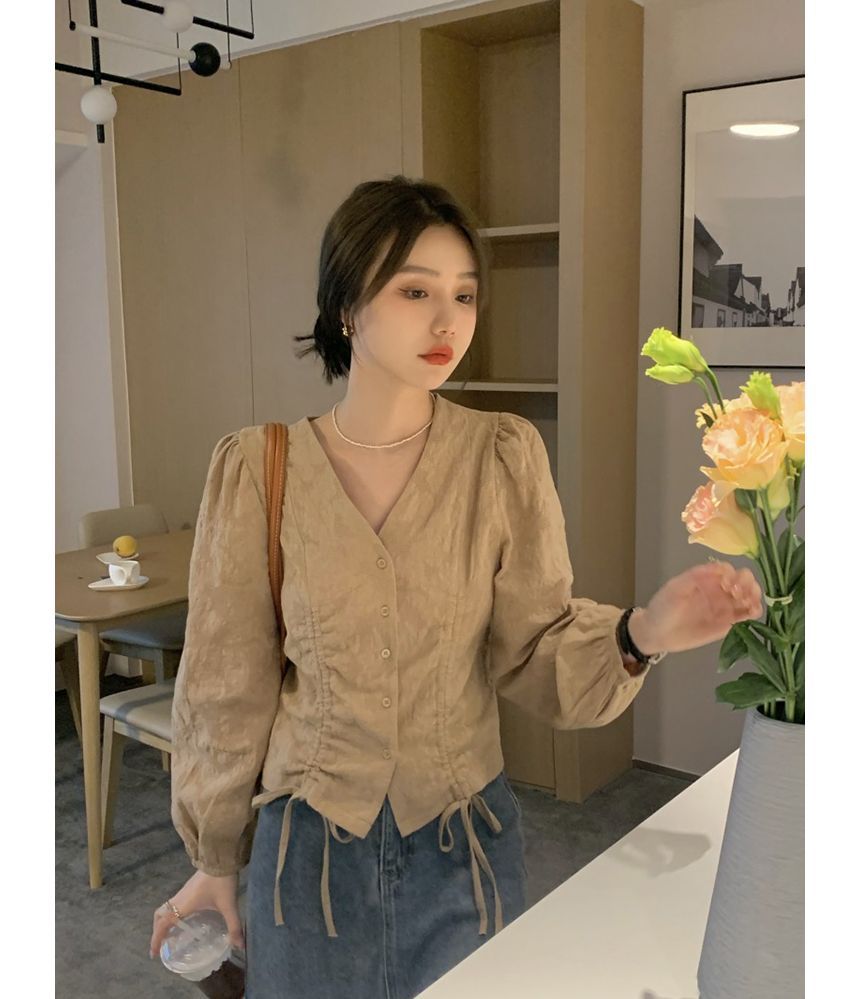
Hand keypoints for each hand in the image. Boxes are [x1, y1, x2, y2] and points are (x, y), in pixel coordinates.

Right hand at [149, 869, 243, 959]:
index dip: (156, 939)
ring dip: (163, 922)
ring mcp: (182, 892)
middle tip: (162, 945)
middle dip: (157, 931)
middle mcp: (179, 899)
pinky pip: (173, 904)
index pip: (163, 924)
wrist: (221, 858)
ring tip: (170, 935)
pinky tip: (183, 919)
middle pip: (159, 916)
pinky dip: (171, 914)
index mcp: (184, 905)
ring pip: (165, 908)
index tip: (153, 955)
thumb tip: (240, 947)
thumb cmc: (222, 882)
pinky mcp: (188, 888)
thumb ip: (234, 926)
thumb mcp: (229, 905)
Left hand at [632, 561, 763, 654]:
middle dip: (747, 583)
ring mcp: (725, 606)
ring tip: (747, 604)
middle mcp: (718, 590)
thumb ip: (696, 577)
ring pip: (750, 595)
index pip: (728, 569)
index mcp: (706, 578)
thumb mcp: (675, 588)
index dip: (732, 574)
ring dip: (755, 595)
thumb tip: (720, 568)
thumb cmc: (663, 608)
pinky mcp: (728, 623)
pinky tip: (752, 612)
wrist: (657, 634)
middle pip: (744, 579)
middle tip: (736, 595)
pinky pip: (748, 614)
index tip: (726, 585)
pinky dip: (755, 611)